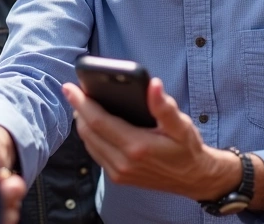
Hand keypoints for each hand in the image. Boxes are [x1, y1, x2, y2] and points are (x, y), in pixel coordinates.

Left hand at [62, 79, 233, 200]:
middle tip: (73, 91)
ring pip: (89, 143)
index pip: (99, 121)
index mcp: (137, 146)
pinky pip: (96, 153)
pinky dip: (90, 136)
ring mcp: (119, 172)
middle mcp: (124, 162)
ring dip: (82, 123)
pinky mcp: (118, 177)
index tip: (70, 87)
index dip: (82, 102)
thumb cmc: (187, 148)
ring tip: (81, 104)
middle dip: (78, 109)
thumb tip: (153, 85)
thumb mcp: (181, 124)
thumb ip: (164, 106)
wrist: (193, 178)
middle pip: (88, 132)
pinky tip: (93, 123)